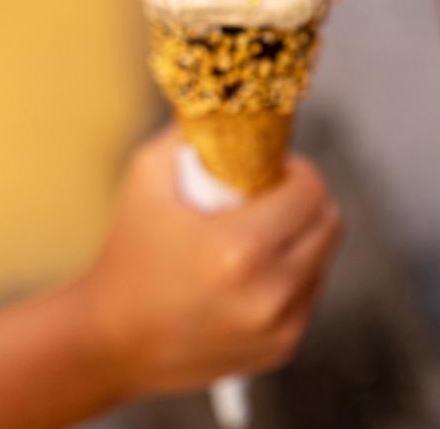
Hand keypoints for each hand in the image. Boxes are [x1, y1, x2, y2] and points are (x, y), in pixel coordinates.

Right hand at [76, 130, 342, 396]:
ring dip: (302, 239)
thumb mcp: (146, 177)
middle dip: (306, 201)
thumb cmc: (127, 251)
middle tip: (271, 197)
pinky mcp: (281, 348)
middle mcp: (268, 293)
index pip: (310, 190)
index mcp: (240, 249)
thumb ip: (193, 130)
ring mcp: (279, 326)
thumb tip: (228, 93)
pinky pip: (309, 294)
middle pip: (329, 223)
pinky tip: (252, 273)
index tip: (272, 170)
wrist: (110, 341)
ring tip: (257, 235)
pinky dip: (292, 276)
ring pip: (324, 260)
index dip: (296, 172)